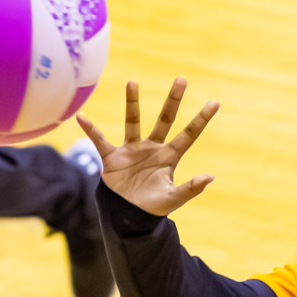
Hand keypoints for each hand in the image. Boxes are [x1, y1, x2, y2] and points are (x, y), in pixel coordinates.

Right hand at [75, 77, 217, 215]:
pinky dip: (90, 130)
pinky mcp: (112, 157)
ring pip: (133, 121)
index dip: (201, 119)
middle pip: (165, 119)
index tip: (215, 103)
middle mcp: (152, 148)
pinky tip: (82, 118)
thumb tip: (211, 177)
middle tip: (182, 79)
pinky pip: (99, 140)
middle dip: (173, 100)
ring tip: (132, 82)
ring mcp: (132, 150)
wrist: (127, 218)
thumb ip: (191, 188)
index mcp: (169, 157)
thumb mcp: (173, 198)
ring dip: (132, 103)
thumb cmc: (152, 208)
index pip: (189, 134)